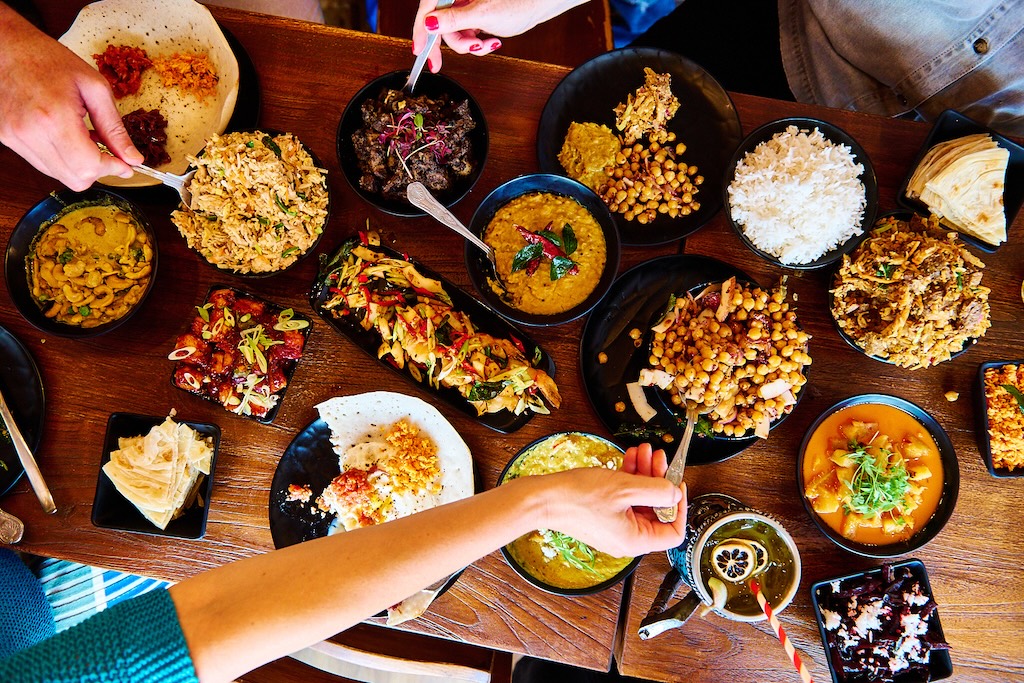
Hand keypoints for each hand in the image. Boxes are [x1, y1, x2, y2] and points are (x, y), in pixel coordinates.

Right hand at [0, 7, 141, 189]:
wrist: (9, 48)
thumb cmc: (50, 61)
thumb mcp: (95, 88)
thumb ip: (115, 128)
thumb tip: (133, 158)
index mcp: (54, 117)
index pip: (89, 166)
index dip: (113, 169)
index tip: (126, 164)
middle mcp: (30, 133)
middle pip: (75, 178)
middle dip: (99, 170)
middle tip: (110, 153)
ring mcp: (15, 138)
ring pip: (60, 176)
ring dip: (80, 166)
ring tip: (87, 140)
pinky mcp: (8, 139)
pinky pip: (44, 165)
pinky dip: (63, 159)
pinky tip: (68, 139)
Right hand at [412, 0, 586, 71]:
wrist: (538, 5)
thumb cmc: (518, 2)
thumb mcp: (481, 14)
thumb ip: (452, 19)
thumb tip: (428, 24)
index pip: (428, 7)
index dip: (420, 30)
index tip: (418, 50)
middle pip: (438, 23)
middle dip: (448, 43)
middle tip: (438, 64)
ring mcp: (464, 5)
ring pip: (452, 33)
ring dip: (467, 45)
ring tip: (485, 43)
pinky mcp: (473, 15)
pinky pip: (465, 35)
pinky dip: (474, 44)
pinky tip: (489, 42)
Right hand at [539, 443, 686, 558]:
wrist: (544, 497)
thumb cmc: (577, 498)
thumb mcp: (625, 489)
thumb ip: (657, 490)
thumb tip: (674, 493)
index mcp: (635, 540)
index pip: (673, 532)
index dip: (680, 507)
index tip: (677, 485)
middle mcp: (627, 537)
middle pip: (656, 510)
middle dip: (659, 481)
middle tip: (660, 460)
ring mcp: (615, 525)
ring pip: (640, 499)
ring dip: (645, 473)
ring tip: (644, 452)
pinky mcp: (604, 514)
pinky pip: (625, 496)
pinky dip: (630, 477)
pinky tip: (631, 458)